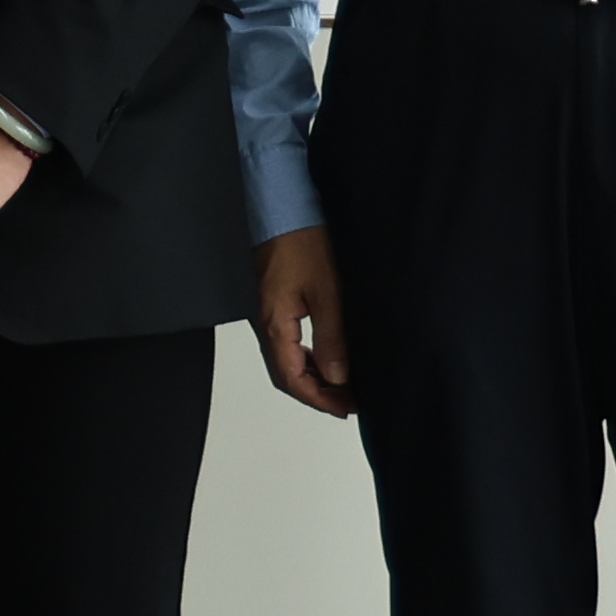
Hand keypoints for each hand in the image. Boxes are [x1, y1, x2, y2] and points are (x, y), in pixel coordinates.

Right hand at [254, 228, 351, 417]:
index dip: (318, 399)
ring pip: (287, 358)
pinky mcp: (277, 299)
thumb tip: (337, 375)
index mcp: (275, 323)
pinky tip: (327, 354)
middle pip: (286, 372)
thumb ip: (332, 337)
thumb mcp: (327, 292)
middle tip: (348, 402)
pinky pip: (289, 340)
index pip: (291, 378)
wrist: (286, 206)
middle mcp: (267, 321)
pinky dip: (309, 356)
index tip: (344, 409)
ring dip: (313, 375)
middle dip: (317, 392)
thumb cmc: (302, 241)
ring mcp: (270, 310)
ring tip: (343, 383)